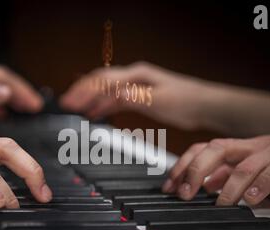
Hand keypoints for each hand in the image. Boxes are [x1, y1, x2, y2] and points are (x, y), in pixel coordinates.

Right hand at [60, 62, 215, 129]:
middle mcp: (134, 78)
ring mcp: (137, 87)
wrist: (204, 105)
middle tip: (65, 104)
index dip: (83, 90)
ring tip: (75, 109)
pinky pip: (116, 99)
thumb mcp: (159, 100)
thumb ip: (134, 97)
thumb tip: (111, 95)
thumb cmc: (187, 101)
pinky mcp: (141, 97)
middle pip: (100, 82)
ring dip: (91, 99)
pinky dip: (103, 106)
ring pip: (106, 91)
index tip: (69, 101)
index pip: (102, 80)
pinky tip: (96, 113)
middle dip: (81, 92)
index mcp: (136, 75)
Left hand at [162, 128, 269, 204]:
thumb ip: (228, 173)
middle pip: (214, 150)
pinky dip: (261, 186)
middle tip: (183, 195)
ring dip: (227, 187)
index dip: (181, 167)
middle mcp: (248, 147)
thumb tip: (206, 186)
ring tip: (218, 205)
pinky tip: (251, 201)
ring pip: (243, 163)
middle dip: (194, 171)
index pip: (201, 151)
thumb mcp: (251, 163)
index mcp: (236, 149)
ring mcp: (269, 152)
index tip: (168, 188)